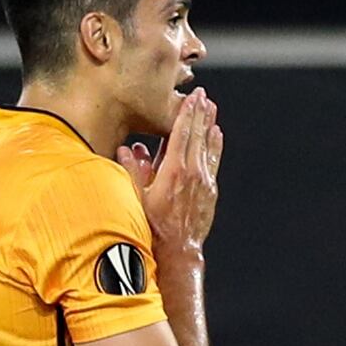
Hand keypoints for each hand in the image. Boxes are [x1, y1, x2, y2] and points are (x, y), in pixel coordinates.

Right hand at [117, 88, 222, 249]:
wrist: (178, 251)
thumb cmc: (153, 227)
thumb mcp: (137, 199)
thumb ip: (132, 172)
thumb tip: (128, 149)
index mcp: (173, 171)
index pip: (181, 134)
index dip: (186, 113)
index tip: (191, 97)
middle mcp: (192, 172)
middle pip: (197, 135)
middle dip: (199, 113)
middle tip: (202, 94)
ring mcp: (204, 181)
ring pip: (208, 146)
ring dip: (209, 125)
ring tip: (212, 107)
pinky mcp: (210, 191)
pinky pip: (214, 161)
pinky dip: (216, 146)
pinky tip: (217, 134)